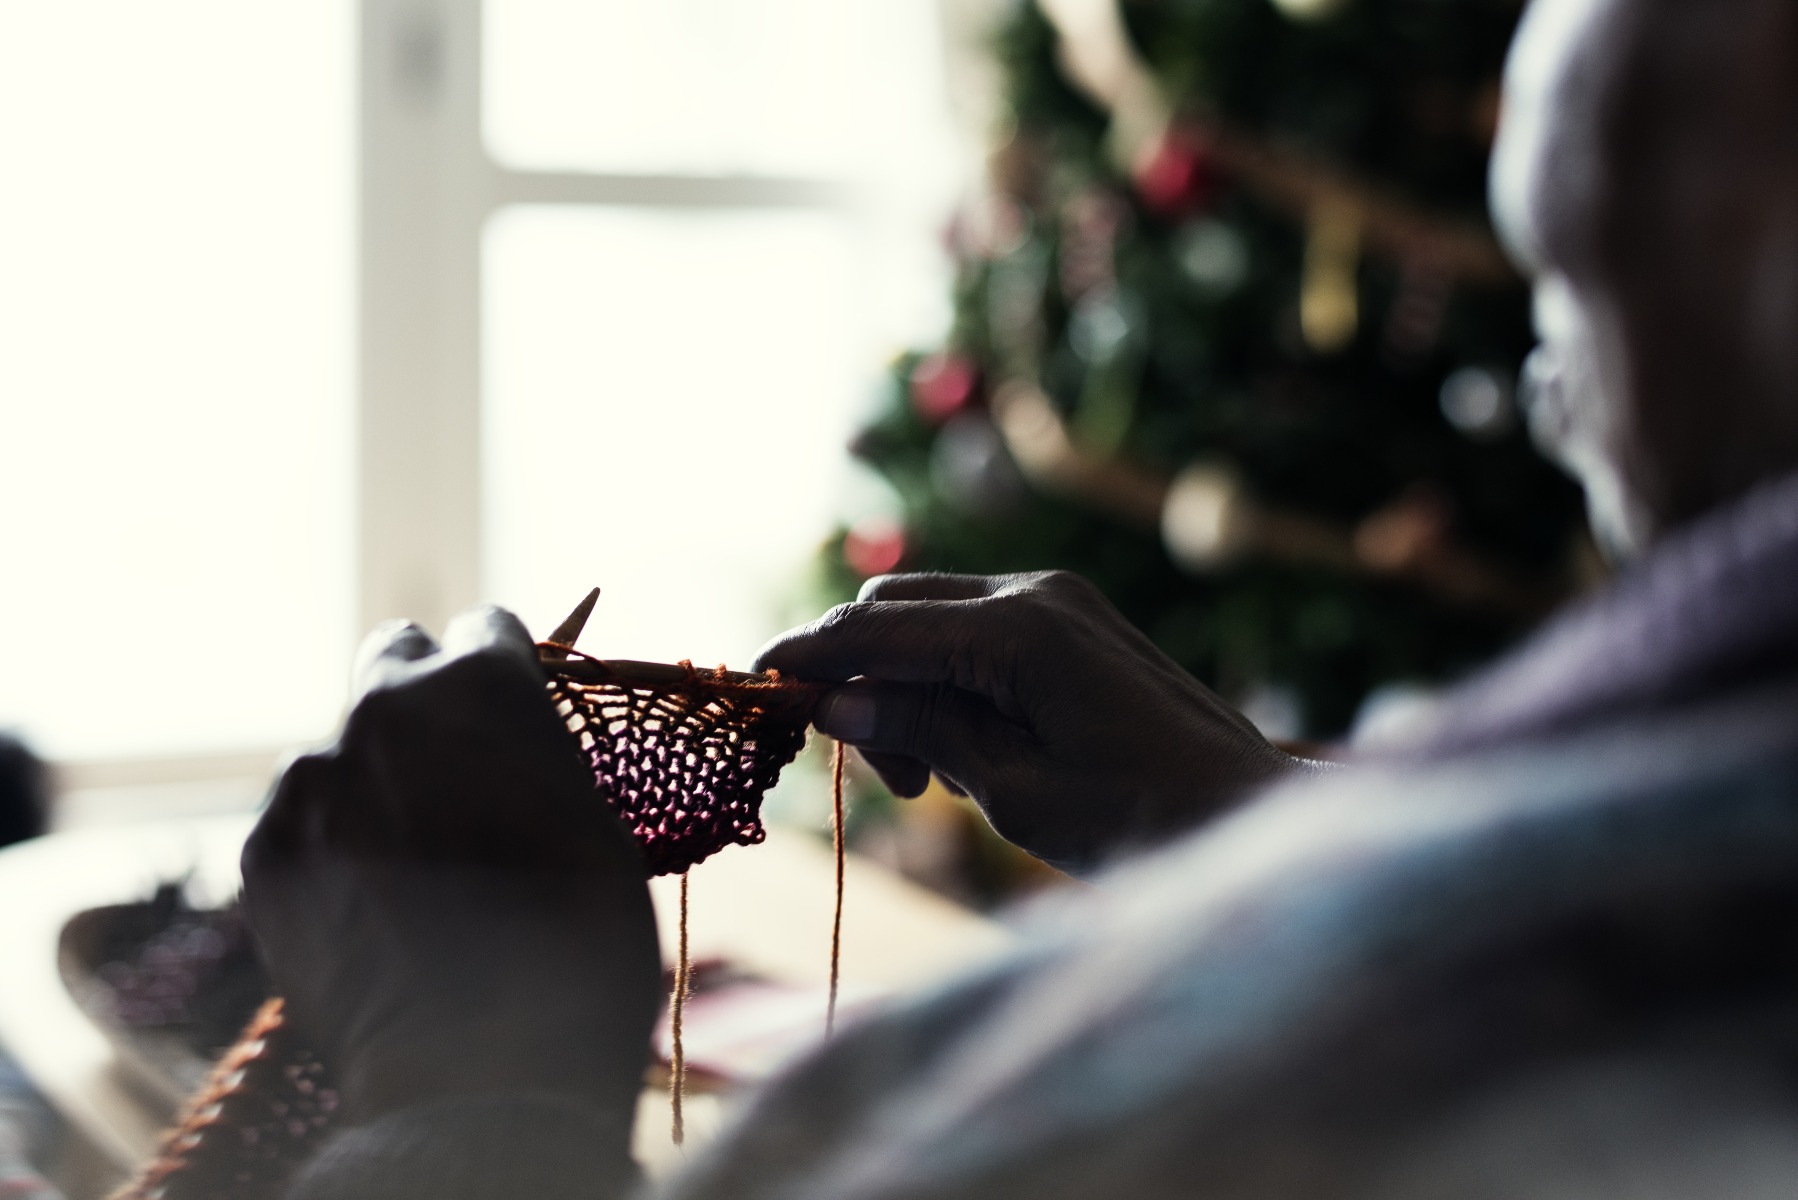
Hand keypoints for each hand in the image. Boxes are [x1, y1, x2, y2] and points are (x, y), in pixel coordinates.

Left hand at [241, 607, 661, 1138]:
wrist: (479, 1067)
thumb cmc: (575, 945)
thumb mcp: (592, 825)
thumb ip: (537, 761)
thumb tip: (512, 756)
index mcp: (483, 684)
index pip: (484, 628)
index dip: (503, 672)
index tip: (508, 713)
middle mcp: (386, 706)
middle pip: (393, 656)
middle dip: (419, 697)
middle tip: (448, 771)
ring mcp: (312, 775)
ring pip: (340, 747)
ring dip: (371, 783)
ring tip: (409, 869)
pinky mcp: (263, 847)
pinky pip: (299, 821)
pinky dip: (329, 848)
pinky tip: (368, 909)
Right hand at [755, 571, 1319, 874]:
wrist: (1250, 818)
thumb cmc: (1141, 820)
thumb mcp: (1012, 789)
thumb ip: (920, 730)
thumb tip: (833, 700)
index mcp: (1019, 628)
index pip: (874, 627)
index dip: (803, 657)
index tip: (748, 689)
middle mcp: (1038, 593)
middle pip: (896, 603)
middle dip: (850, 668)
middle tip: (849, 758)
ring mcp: (1064, 601)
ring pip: (933, 614)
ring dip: (897, 676)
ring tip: (915, 777)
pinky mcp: (1078, 624)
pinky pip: (978, 631)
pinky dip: (943, 675)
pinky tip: (954, 748)